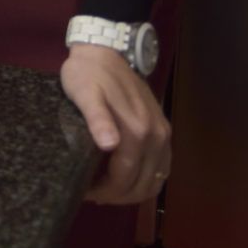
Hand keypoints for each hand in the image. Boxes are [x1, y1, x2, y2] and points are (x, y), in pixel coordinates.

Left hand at [62, 42, 170, 203]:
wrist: (106, 51)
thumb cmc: (88, 74)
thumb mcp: (84, 94)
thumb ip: (97, 119)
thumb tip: (110, 146)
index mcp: (137, 131)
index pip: (126, 177)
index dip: (106, 191)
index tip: (85, 194)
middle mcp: (157, 136)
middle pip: (144, 183)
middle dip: (119, 196)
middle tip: (94, 196)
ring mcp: (163, 134)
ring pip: (157, 179)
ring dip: (134, 191)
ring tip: (107, 192)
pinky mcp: (163, 130)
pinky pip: (161, 166)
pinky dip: (147, 179)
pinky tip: (127, 179)